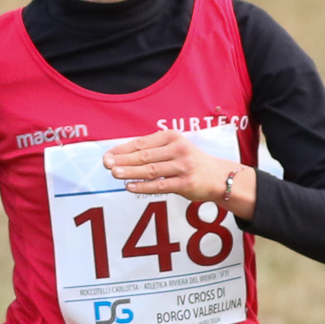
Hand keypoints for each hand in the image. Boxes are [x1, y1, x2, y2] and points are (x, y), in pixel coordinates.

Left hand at [104, 133, 253, 218]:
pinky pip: (160, 185)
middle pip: (144, 155)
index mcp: (172, 137)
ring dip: (130, 172)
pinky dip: (143, 186)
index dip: (123, 149)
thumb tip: (122, 156)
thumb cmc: (189, 162)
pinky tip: (130, 186)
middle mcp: (178, 149)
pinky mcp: (186, 183)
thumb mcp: (174, 149)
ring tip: (114, 173)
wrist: (218, 176)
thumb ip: (152, 151)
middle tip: (106, 163)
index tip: (108, 154)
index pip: (142, 142)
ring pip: (151, 170)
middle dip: (123, 159)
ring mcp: (183, 166)